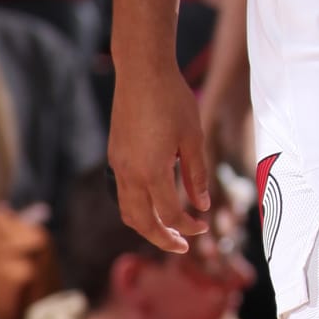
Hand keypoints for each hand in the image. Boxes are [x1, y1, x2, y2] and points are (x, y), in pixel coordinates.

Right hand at [109, 62, 211, 253]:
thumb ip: (196, 175)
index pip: (170, 214)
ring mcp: (118, 165)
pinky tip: (156, 203)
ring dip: (146, 226)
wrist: (142, 71)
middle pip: (142, 222)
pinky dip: (138, 206)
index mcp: (152, 171)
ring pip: (127, 210)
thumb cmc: (173, 100)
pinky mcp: (115, 155)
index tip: (204, 226)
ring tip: (167, 231)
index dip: (189, 226)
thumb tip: (201, 206)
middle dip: (162, 238)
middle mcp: (129, 173)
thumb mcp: (194, 138)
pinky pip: (123, 192)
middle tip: (183, 246)